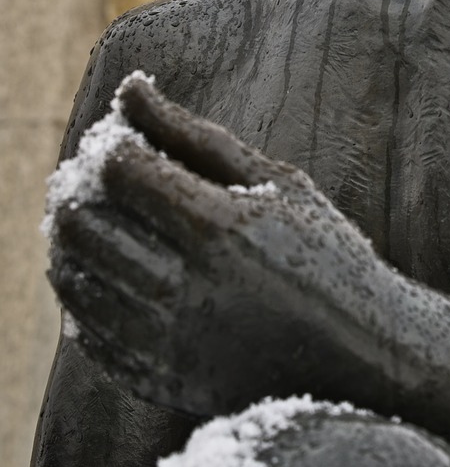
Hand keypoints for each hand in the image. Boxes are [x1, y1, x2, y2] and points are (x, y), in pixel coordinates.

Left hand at [48, 77, 390, 417]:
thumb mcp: (276, 184)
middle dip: (80, 187)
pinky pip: (87, 331)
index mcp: (219, 228)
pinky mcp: (156, 380)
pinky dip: (84, 294)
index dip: (110, 145)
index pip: (118, 170)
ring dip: (75, 238)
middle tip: (102, 176)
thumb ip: (194, 136)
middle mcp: (184, 288)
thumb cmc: (326, 254)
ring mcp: (165, 342)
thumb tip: (129, 87)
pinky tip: (112, 271)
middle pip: (82, 222)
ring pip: (74, 276)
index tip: (126, 142)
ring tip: (105, 218)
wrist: (358, 359)